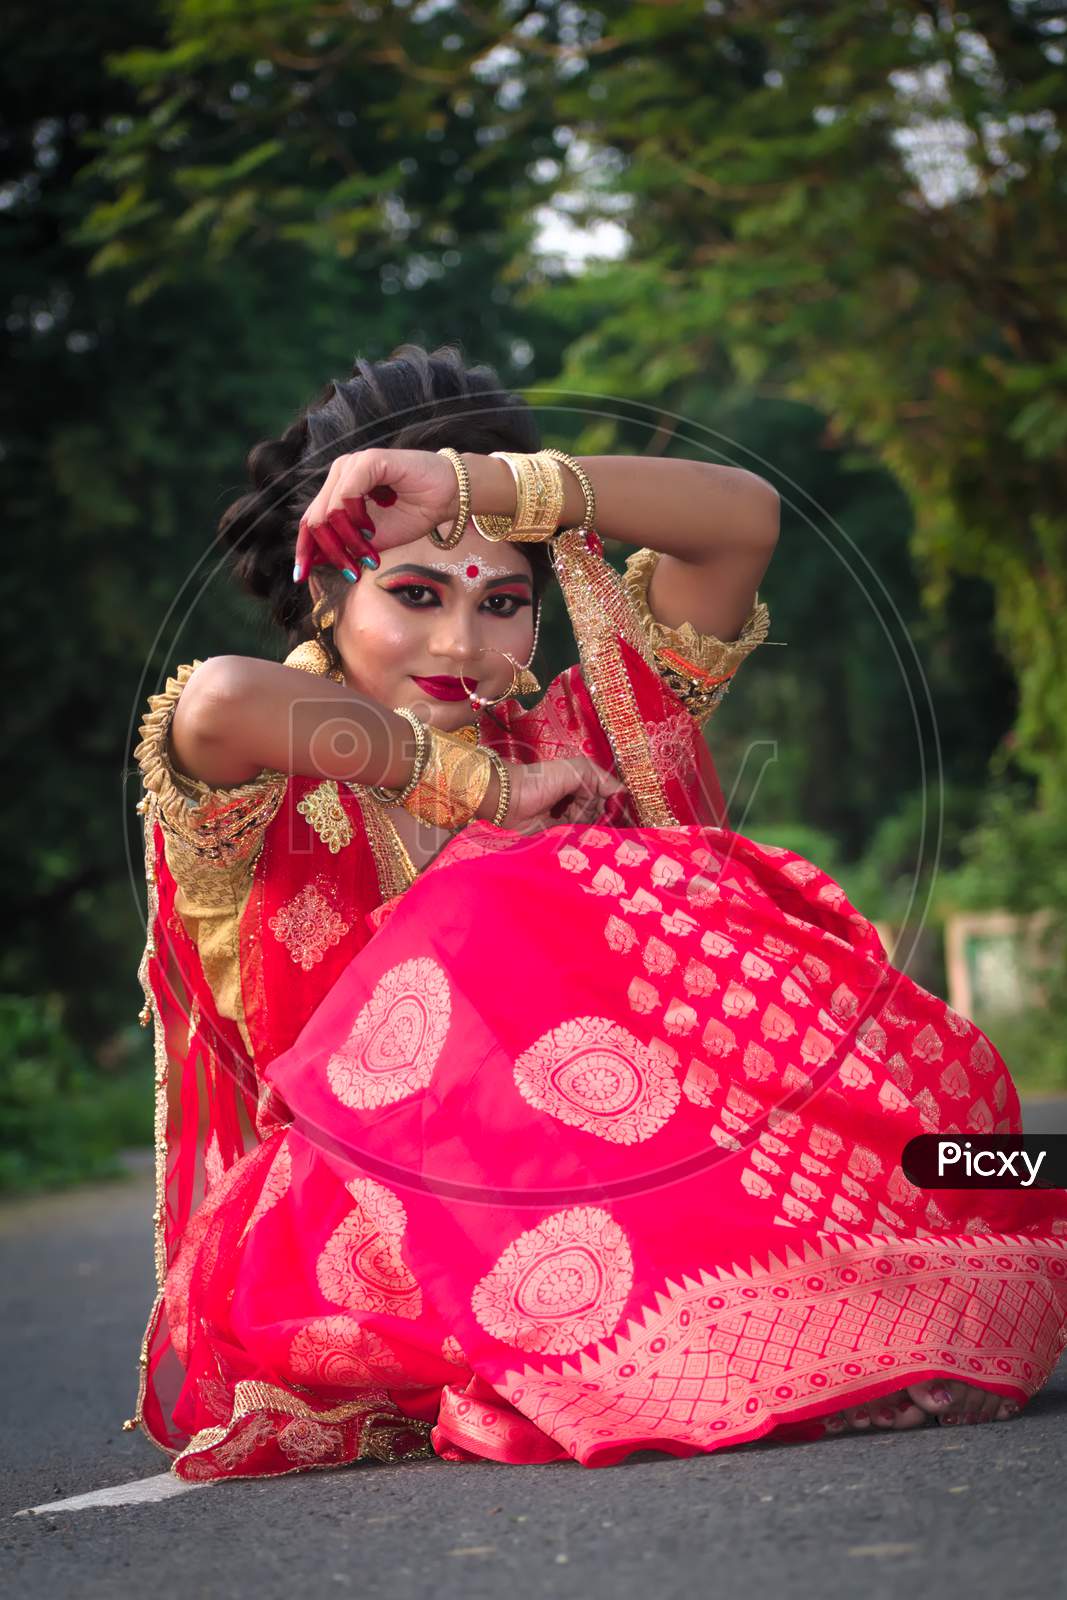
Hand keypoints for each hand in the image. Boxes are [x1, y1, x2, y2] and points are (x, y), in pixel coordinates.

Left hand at [294, 447, 460, 583]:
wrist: (448, 497)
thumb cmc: (413, 514)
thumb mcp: (371, 540)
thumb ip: (344, 546)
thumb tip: (315, 562)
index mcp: (337, 489)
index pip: (310, 520)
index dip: (304, 548)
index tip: (301, 576)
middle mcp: (340, 474)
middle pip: (314, 518)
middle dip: (330, 552)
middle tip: (350, 572)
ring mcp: (352, 465)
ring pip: (329, 511)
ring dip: (346, 540)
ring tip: (367, 555)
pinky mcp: (368, 461)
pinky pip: (347, 495)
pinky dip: (356, 519)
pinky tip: (371, 531)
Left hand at [497, 757, 626, 833]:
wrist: (509, 799)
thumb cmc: (541, 780)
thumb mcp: (576, 770)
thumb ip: (603, 781)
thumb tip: (623, 797)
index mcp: (587, 780)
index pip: (613, 795)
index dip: (622, 807)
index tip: (631, 821)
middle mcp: (582, 798)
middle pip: (606, 814)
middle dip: (613, 824)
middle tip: (623, 837)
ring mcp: (572, 816)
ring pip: (595, 828)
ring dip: (600, 835)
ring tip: (609, 843)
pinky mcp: (561, 832)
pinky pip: (580, 838)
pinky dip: (586, 842)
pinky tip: (593, 847)